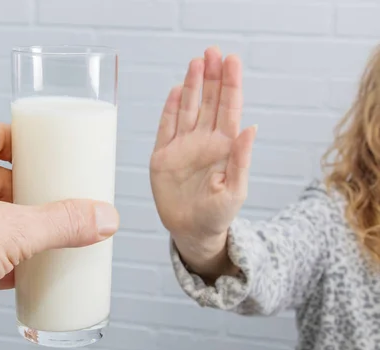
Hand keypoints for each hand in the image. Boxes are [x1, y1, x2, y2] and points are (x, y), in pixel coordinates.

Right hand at [149, 47, 255, 275]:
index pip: (229, 108)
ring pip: (188, 109)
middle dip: (211, 76)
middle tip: (212, 52)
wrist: (192, 231)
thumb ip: (241, 159)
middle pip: (209, 102)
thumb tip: (251, 128)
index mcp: (224, 147)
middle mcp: (204, 141)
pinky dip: (170, 109)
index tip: (231, 61)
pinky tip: (176, 91)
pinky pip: (166, 127)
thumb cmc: (218, 214)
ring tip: (195, 62)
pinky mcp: (163, 156)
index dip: (231, 84)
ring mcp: (183, 146)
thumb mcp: (235, 189)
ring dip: (192, 86)